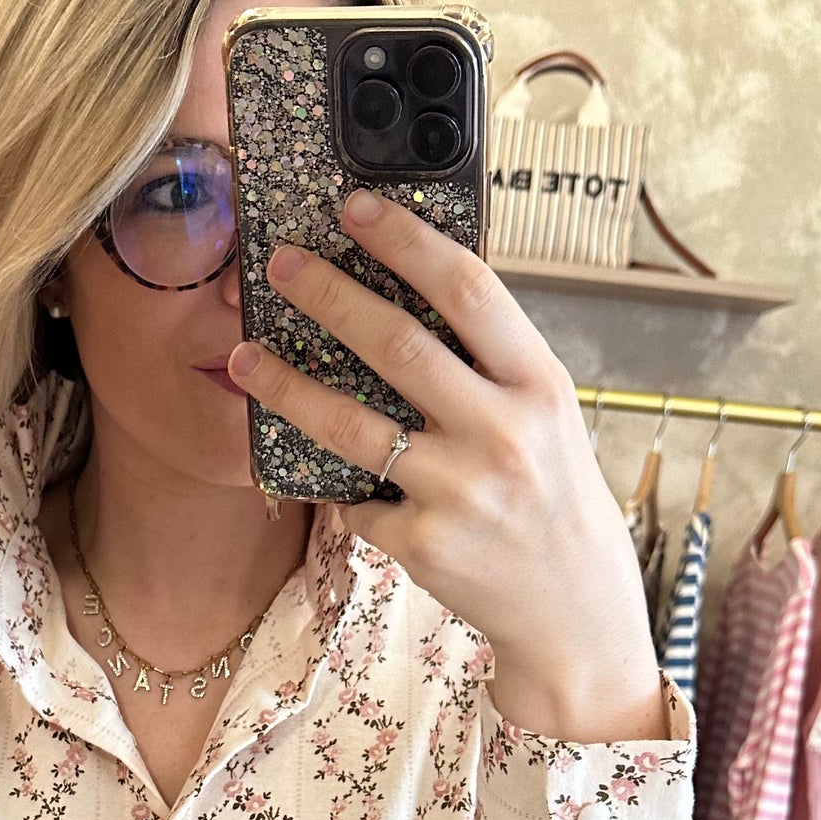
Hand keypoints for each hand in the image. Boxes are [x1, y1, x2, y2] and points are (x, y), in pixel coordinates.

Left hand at [225, 190, 666, 743]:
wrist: (575, 611)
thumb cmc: (553, 500)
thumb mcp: (546, 419)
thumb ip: (492, 366)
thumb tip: (410, 294)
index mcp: (539, 386)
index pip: (469, 291)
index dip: (407, 242)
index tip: (355, 208)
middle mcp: (503, 433)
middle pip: (397, 344)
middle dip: (327, 296)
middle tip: (276, 265)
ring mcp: (460, 491)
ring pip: (351, 425)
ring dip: (286, 386)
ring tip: (245, 358)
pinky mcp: (423, 544)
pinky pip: (358, 499)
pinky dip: (342, 488)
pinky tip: (328, 478)